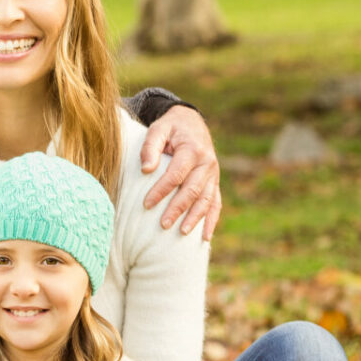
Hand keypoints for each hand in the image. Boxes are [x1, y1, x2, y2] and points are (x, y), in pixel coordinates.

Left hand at [139, 106, 221, 239]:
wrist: (191, 122)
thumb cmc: (170, 128)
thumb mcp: (158, 128)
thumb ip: (150, 146)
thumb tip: (146, 169)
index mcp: (193, 150)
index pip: (176, 174)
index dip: (161, 190)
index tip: (146, 204)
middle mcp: (207, 164)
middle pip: (192, 190)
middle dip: (177, 209)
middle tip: (163, 225)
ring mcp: (213, 174)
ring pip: (206, 199)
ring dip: (195, 218)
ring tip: (181, 233)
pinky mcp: (214, 182)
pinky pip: (215, 203)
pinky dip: (211, 220)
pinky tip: (205, 237)